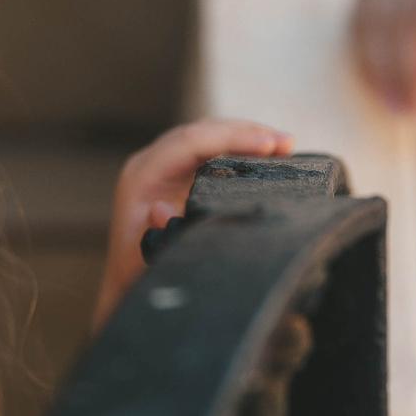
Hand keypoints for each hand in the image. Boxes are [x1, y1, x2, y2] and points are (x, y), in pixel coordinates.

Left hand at [93, 118, 293, 324]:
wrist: (130, 283)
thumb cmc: (140, 274)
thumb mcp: (146, 260)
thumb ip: (156, 236)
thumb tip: (161, 208)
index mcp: (141, 177)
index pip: (189, 142)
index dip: (230, 139)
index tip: (268, 145)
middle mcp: (150, 164)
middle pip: (201, 132)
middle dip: (245, 132)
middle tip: (284, 143)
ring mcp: (164, 166)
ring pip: (208, 136)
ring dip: (246, 136)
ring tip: (284, 144)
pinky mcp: (178, 172)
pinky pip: (211, 150)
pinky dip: (240, 149)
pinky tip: (268, 154)